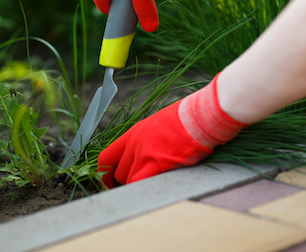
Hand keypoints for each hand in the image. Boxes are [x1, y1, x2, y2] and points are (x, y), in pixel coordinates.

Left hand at [97, 74, 246, 187]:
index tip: (110, 182)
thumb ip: (149, 139)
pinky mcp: (159, 163)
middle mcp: (135, 143)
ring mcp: (145, 153)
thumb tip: (149, 152)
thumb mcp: (159, 124)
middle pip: (119, 173)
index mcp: (133, 133)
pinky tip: (154, 190)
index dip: (105, 173)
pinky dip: (144, 190)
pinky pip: (141, 183)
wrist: (200, 115)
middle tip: (138, 187)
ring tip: (152, 187)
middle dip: (126, 183)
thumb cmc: (187, 118)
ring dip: (139, 187)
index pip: (107, 157)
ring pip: (130, 181)